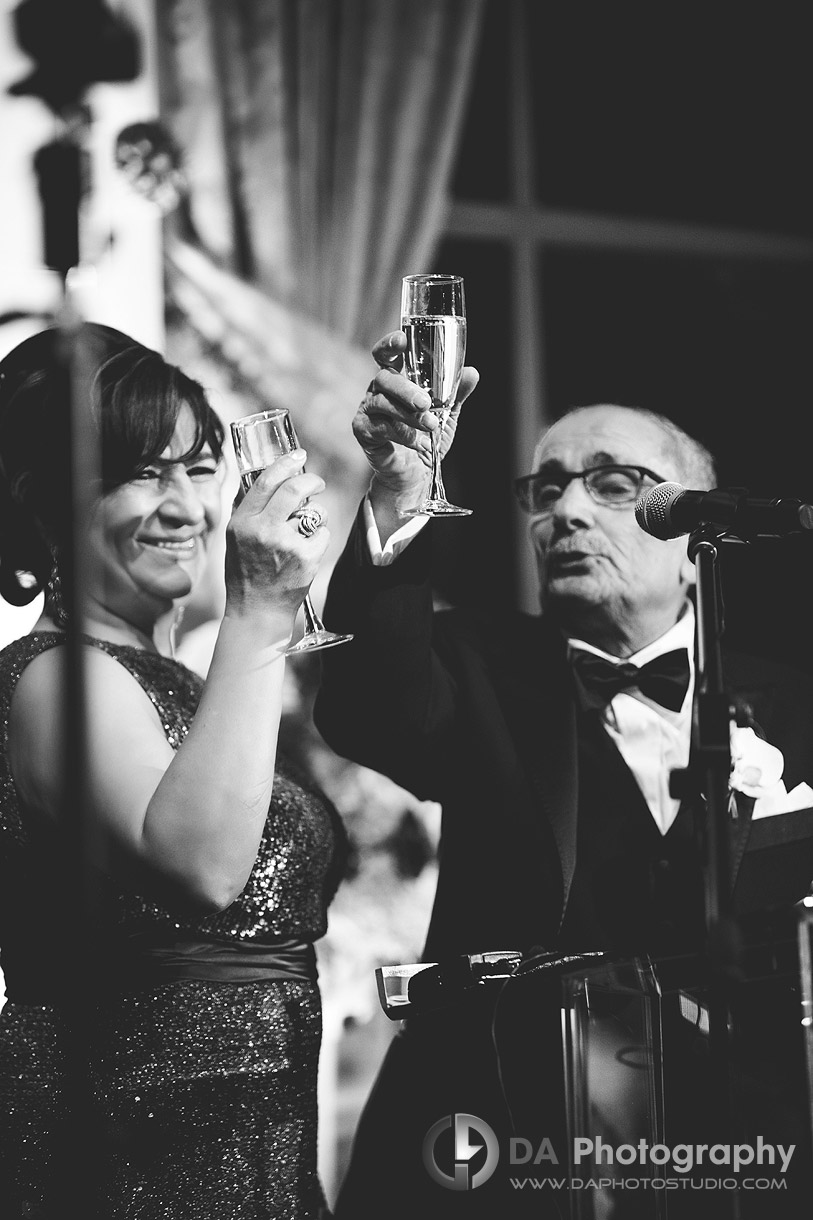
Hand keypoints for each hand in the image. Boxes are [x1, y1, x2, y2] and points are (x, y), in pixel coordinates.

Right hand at [224, 450, 329, 622]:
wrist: (257, 611)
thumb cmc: (247, 575)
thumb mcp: (236, 539)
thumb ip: (251, 511)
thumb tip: (271, 478)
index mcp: (242, 522)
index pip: (265, 481)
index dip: (285, 463)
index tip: (298, 455)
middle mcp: (262, 529)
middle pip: (294, 489)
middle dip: (311, 481)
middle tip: (317, 484)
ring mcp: (285, 543)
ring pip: (314, 513)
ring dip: (316, 518)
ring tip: (305, 534)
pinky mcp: (305, 557)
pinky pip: (323, 535)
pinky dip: (319, 541)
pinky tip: (307, 554)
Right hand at [354, 331, 478, 504]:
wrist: (415, 476)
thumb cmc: (426, 440)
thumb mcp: (446, 416)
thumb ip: (456, 394)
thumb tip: (472, 373)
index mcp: (396, 380)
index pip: (387, 354)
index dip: (391, 344)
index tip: (402, 341)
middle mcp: (378, 391)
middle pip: (384, 378)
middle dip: (405, 389)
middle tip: (425, 403)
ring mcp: (368, 410)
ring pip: (382, 403)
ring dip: (408, 415)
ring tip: (430, 426)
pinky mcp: (362, 430)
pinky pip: (380, 427)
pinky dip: (402, 434)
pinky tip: (418, 442)